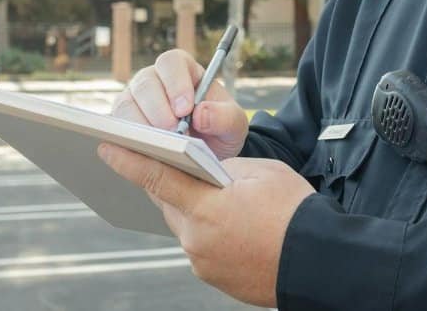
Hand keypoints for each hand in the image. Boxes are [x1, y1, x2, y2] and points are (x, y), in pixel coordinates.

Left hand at [98, 144, 314, 307]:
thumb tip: (209, 171)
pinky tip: (236, 228)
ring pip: (186, 226)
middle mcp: (196, 239)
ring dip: (196, 211)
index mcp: (205, 207)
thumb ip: (225, 169)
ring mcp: (202, 262)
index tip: (107, 147)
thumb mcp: (262, 172)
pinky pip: (202, 247)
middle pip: (169, 203)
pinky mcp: (213, 278)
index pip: (156, 178)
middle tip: (182, 168)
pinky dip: (211, 234)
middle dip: (173, 185)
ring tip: (225, 203)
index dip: (129, 161)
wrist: (319, 262)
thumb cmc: (295, 212)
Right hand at [111, 48, 248, 158]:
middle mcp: (155, 80)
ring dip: (141, 125)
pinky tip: (144, 152)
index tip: (185, 108)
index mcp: (183, 70)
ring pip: (126, 104)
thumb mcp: (234, 124)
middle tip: (172, 131)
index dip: (176, 83)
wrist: (208, 152)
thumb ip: (225, 117)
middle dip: (158, 108)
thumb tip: (201, 114)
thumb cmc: (219, 129)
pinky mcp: (124, 123)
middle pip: (145, 83)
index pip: (172, 63)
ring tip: (160, 145)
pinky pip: (118, 127)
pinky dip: (128, 139)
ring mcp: (136, 100)